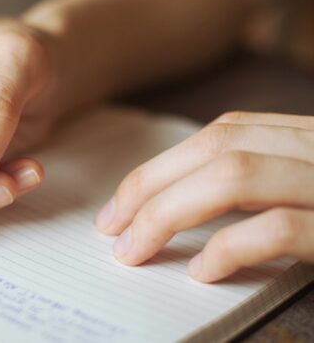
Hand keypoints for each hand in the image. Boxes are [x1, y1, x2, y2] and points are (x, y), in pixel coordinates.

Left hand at [95, 111, 313, 281]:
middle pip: (218, 148)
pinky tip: (201, 271)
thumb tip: (184, 203)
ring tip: (134, 250)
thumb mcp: (311, 187)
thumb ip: (270, 181)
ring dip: (168, 214)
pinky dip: (228, 248)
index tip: (121, 202)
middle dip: (149, 186)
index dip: (164, 165)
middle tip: (111, 226)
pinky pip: (277, 229)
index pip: (225, 133)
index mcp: (312, 137)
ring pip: (235, 176)